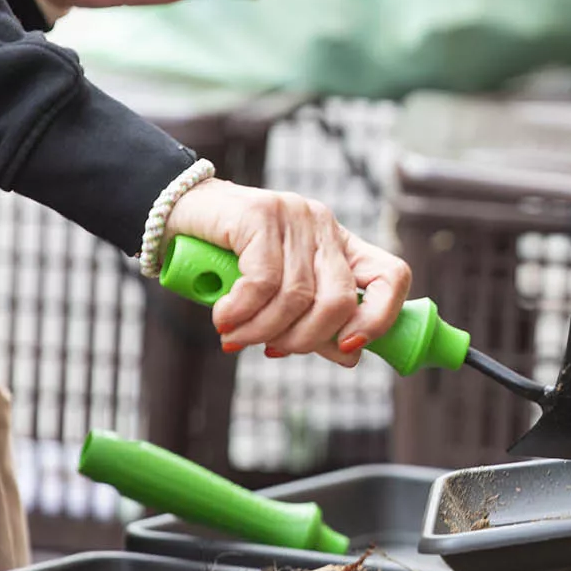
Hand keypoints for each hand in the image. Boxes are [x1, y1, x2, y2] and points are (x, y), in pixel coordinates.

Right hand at [164, 179, 410, 367]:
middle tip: (274, 349)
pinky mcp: (261, 214)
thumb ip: (315, 325)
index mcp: (343, 246)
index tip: (348, 346)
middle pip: (341, 300)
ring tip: (236, 338)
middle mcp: (325, 228)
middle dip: (307, 339)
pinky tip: (224, 319)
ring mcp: (296, 217)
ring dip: (263, 331)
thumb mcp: (280, 296)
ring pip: (298, 296)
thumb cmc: (231, 262)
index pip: (393, 277)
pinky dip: (242, 312)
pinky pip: (263, 282)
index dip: (381, 318)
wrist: (177, 215)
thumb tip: (350, 356)